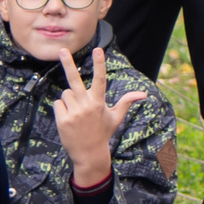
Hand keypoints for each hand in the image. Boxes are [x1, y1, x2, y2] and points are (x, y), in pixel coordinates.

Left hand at [53, 45, 146, 188]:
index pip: (100, 79)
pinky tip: (69, 119)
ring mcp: (74, 113)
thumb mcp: (116, 117)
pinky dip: (62, 109)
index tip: (98, 50)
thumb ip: (127, 101)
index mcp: (99, 102)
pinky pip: (58, 104)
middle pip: (74, 80)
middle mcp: (86, 105)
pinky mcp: (63, 119)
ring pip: (66, 94)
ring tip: (77, 113)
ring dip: (70, 100)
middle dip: (69, 63)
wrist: (89, 154)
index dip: (100, 64)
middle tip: (62, 49)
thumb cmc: (104, 132)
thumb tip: (144, 94)